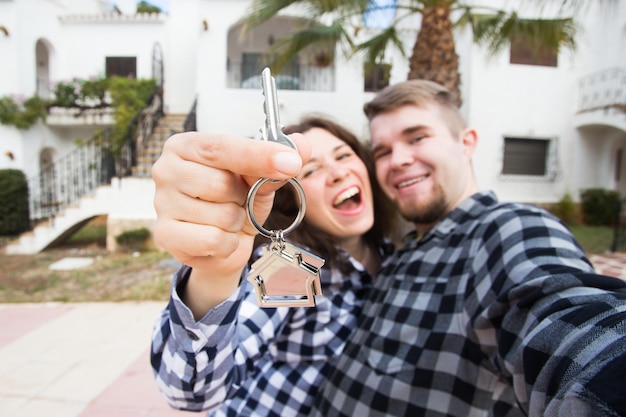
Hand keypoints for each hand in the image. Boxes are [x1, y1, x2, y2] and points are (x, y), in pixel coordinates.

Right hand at [152, 131, 309, 313]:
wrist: (221, 244)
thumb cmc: (236, 201)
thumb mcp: (260, 178)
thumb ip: (279, 160)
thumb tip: (300, 145)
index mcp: (186, 145)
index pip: (222, 147)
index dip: (259, 156)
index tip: (291, 163)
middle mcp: (166, 170)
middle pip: (221, 184)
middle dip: (242, 198)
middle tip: (237, 200)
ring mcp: (161, 203)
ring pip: (221, 215)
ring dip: (235, 222)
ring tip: (226, 219)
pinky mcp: (164, 235)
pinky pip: (213, 240)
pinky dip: (226, 243)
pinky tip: (218, 238)